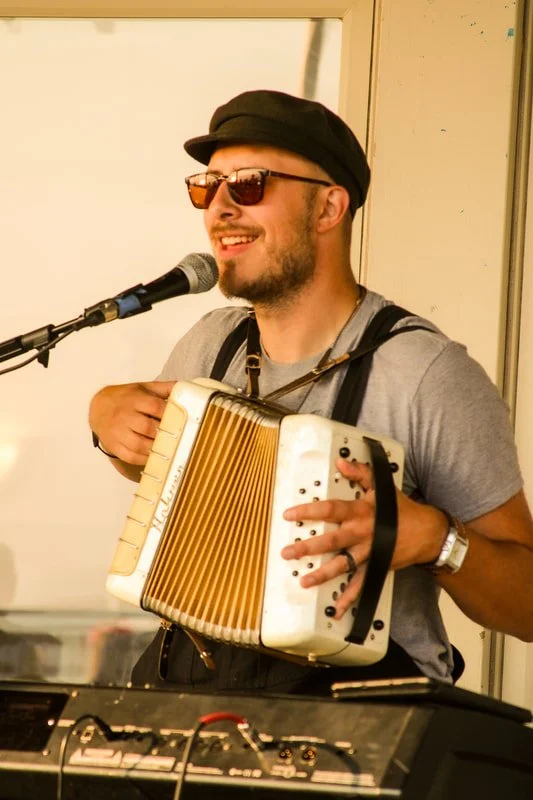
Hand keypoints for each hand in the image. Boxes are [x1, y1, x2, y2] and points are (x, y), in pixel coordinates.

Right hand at [88, 381, 174, 465]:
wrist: (99, 408)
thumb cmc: (126, 398)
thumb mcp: (144, 388)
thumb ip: (165, 388)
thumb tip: (186, 387)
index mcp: (134, 399)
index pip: (154, 406)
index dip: (169, 413)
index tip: (180, 419)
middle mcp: (124, 415)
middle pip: (147, 427)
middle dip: (163, 433)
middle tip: (176, 437)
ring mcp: (117, 432)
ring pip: (138, 444)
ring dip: (155, 448)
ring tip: (168, 449)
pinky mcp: (114, 446)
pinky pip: (130, 456)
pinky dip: (144, 459)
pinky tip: (154, 457)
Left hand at [281, 458, 447, 617]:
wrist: (427, 533)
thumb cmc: (401, 509)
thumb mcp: (381, 486)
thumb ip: (360, 473)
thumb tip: (340, 463)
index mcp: (361, 512)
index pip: (331, 510)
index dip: (309, 511)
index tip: (289, 515)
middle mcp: (362, 533)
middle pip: (332, 541)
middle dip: (308, 548)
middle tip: (287, 552)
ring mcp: (369, 553)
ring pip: (343, 565)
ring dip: (323, 574)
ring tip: (304, 581)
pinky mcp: (375, 567)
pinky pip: (361, 584)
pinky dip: (350, 598)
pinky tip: (337, 609)